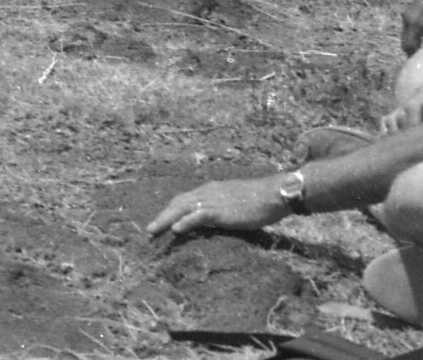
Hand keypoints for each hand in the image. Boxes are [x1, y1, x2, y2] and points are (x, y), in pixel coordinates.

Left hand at [147, 177, 290, 238]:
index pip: (184, 199)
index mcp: (210, 190)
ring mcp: (212, 200)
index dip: (171, 209)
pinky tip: (175, 230)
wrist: (273, 194)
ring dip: (165, 219)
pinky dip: (185, 222)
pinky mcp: (220, 211)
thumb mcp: (235, 204)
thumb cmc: (259, 201)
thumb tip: (214, 221)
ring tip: (153, 231)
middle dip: (162, 215)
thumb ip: (223, 210)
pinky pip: (198, 216)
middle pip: (178, 203)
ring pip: (182, 208)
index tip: (161, 219)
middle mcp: (207, 192)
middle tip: (149, 229)